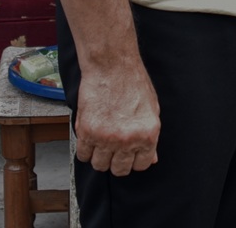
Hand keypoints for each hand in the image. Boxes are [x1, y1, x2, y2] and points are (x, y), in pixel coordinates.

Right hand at [73, 53, 160, 175]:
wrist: (111, 65)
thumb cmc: (133, 82)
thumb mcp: (152, 110)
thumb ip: (150, 137)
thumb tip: (150, 157)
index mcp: (147, 135)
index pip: (141, 165)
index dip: (133, 160)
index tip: (128, 155)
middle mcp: (127, 140)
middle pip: (119, 170)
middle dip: (116, 161)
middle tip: (113, 149)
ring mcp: (106, 138)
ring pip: (99, 165)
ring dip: (99, 157)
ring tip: (100, 143)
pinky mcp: (87, 131)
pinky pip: (83, 155)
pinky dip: (85, 150)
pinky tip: (89, 139)